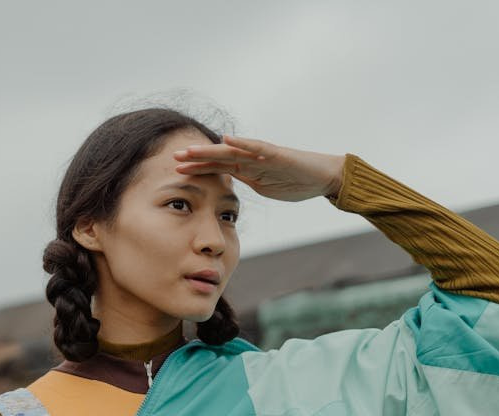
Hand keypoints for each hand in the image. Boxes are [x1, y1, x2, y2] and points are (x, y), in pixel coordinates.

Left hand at [173, 135, 345, 202]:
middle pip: (219, 157)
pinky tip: (227, 139)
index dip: (197, 168)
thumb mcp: (265, 187)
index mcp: (248, 169)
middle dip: (196, 158)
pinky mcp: (277, 154)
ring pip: (232, 151)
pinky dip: (242, 143)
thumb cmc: (297, 182)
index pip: (218, 168)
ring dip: (210, 150)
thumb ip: (249, 184)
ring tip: (190, 150)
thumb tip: (232, 193)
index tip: (176, 170)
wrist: (324, 177)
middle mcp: (252, 159)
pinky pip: (257, 148)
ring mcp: (263, 156)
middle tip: (173, 157)